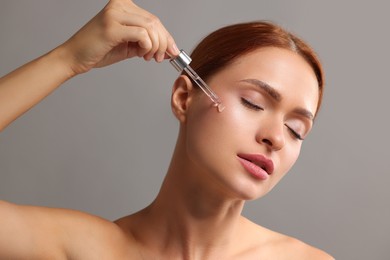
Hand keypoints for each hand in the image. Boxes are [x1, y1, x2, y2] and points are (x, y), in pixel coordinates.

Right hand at [60, 0, 178, 74]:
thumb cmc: (99, 50)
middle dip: (164, 43)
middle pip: (154, 22)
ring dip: (156, 47)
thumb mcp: (129, 45)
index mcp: (123, 5)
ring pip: (150, 28)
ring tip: (149, 57)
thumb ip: (147, 43)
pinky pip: (142, 35)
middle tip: (161, 57)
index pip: (153, 18)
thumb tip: (169, 49)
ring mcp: (114, 14)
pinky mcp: (112, 27)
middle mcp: (119, 5)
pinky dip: (147, 47)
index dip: (166, 36)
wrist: (75, 57)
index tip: (173, 50)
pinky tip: (142, 54)